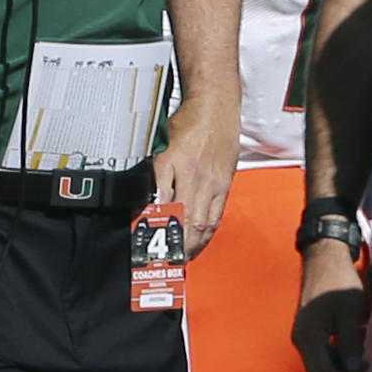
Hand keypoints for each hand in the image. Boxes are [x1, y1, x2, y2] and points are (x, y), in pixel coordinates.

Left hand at [153, 97, 236, 258]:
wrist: (216, 109)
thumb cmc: (187, 124)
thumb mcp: (162, 147)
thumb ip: (155, 176)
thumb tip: (147, 201)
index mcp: (179, 169)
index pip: (167, 208)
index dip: (158, 231)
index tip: (149, 246)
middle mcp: (199, 180)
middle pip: (188, 222)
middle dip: (179, 247)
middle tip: (168, 262)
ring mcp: (215, 184)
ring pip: (205, 223)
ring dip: (194, 245)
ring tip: (183, 257)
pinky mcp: (225, 185)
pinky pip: (217, 215)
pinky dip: (208, 232)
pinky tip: (201, 239)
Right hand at [292, 239, 367, 371]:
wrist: (324, 258)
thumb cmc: (338, 281)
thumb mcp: (349, 311)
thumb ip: (349, 342)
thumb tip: (352, 371)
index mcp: (309, 335)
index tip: (364, 366)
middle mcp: (300, 339)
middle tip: (363, 364)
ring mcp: (302, 335)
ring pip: (319, 368)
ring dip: (340, 368)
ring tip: (358, 351)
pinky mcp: (307, 331)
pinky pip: (319, 356)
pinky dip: (335, 357)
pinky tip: (350, 343)